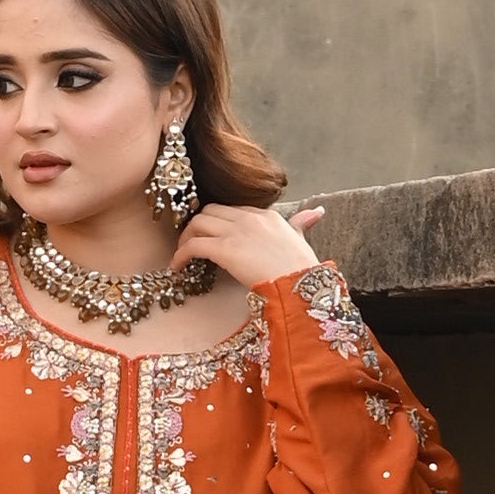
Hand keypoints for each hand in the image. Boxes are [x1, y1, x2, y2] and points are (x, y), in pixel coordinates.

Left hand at [176, 202, 314, 292]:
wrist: (300, 284)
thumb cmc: (303, 269)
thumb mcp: (302, 239)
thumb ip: (302, 223)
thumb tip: (316, 212)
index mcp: (267, 215)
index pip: (233, 209)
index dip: (219, 221)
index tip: (213, 234)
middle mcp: (249, 217)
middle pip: (211, 210)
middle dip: (198, 225)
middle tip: (192, 242)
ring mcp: (235, 231)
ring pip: (197, 223)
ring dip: (186, 238)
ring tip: (183, 254)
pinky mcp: (224, 249)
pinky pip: (193, 245)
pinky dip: (181, 254)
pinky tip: (178, 266)